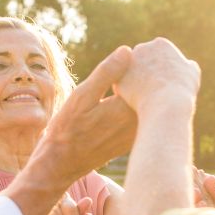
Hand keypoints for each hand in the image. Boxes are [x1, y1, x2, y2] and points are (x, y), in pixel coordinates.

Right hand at [33, 45, 138, 181]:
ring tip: (132, 79)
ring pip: (148, 105)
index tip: (135, 56)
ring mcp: (136, 133)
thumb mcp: (82, 96)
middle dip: (145, 76)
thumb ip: (106, 73)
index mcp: (127, 107)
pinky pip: (143, 117)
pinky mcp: (132, 139)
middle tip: (138, 63)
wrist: (64, 163)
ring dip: (143, 92)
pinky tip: (125, 99)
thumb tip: (128, 51)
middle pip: (150, 92)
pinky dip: (139, 106)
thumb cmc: (68, 128)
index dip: (140, 64)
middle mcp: (137, 122)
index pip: (146, 77)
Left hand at [113, 37, 200, 112]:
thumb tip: (185, 65)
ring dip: (136, 82)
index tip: (167, 82)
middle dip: (146, 73)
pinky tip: (138, 103)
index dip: (163, 70)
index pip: (159, 55)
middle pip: (143, 61)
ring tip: (147, 97)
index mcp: (161, 44)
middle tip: (155, 90)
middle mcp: (142, 48)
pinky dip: (129, 95)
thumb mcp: (192, 73)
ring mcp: (128, 63)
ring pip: (131, 73)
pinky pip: (123, 87)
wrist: (166, 104)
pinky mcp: (118, 79)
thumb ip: (187, 65)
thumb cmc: (182, 88)